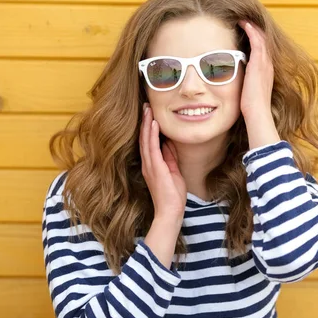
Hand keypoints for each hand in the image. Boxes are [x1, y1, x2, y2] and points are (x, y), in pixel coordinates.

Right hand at [139, 103, 186, 222]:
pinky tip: (153, 124)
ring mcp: (150, 165)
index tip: (149, 114)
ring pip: (146, 140)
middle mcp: (147, 164)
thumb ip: (170, 158)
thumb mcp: (173, 172)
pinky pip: (152, 147)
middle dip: (145, 121)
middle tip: (145, 106)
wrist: (171, 211)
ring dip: (147, 124)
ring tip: (148, 109)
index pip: (148, 142)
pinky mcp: (155, 168)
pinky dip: (152, 134)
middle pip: (144, 138)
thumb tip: (170, 143)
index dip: (148, 127)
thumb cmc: (173, 195)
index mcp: (151, 165)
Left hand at [238, 20, 273, 118]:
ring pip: (262, 37)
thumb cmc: (251, 105)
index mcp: (266, 70)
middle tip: (246, 19)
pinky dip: (251, 30)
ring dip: (253, 26)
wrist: (257, 112)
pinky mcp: (259, 62)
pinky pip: (257, 40)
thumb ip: (245, 82)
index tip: (248, 30)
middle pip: (264, 40)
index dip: (257, 38)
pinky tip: (244, 23)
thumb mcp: (248, 90)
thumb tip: (234, 78)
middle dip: (256, 29)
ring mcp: (265, 62)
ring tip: (244, 18)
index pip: (263, 49)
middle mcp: (268, 64)